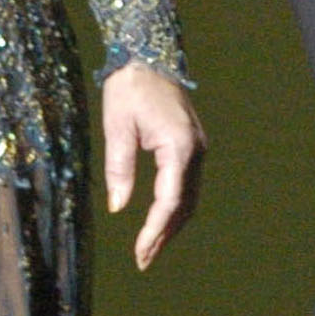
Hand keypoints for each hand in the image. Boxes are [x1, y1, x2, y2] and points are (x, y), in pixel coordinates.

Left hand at [101, 61, 207, 269]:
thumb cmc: (128, 88)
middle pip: (184, 204)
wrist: (148, 55)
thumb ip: (119, 169)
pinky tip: (161, 217)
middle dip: (164, 234)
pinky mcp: (193, 143)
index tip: (139, 254)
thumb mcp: (117, 128)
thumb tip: (119, 207)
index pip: (169, 201)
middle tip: (143, 260)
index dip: (154, 231)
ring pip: (189, 196)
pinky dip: (176, 204)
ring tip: (151, 247)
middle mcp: (195, 149)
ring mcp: (198, 146)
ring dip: (172, 222)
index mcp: (178, 146)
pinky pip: (187, 182)